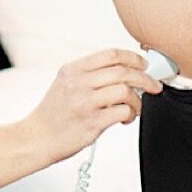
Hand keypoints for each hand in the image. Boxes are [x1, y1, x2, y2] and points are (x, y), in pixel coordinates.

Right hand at [25, 48, 160, 162]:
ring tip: (134, 107)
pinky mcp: (92, 123)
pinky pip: (123, 112)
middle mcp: (78, 83)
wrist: (38, 137)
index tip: (143, 65)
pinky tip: (125, 119)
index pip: (111, 55)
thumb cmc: (54, 112)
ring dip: (138, 100)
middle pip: (122, 71)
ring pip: (125, 91)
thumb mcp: (65, 83)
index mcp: (73, 69)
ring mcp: (85, 103)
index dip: (133, 58)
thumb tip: (125, 70)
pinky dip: (131, 115)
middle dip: (145, 78)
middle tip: (153, 86)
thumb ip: (90, 74)